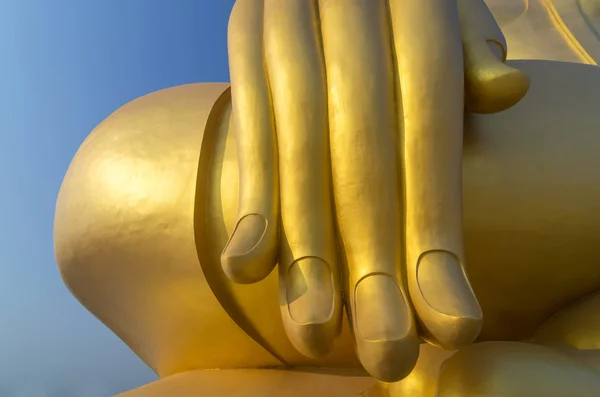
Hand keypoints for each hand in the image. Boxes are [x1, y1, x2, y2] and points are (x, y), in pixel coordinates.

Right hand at [222, 0, 528, 381]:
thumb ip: (468, 43)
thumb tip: (506, 93)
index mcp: (416, 5)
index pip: (430, 132)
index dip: (437, 232)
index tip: (450, 322)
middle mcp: (350, 14)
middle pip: (363, 156)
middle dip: (373, 262)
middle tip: (387, 356)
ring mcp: (288, 23)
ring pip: (297, 151)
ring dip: (305, 250)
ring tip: (315, 335)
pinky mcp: (244, 32)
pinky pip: (246, 122)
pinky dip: (249, 194)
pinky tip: (247, 267)